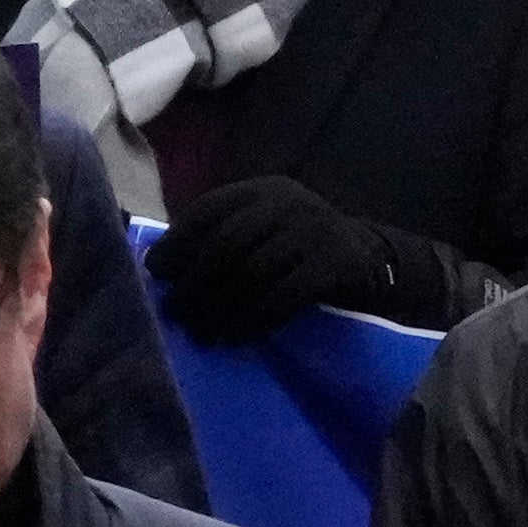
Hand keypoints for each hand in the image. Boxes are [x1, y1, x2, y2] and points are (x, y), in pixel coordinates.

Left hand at [153, 173, 445, 342]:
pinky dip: (253, 320)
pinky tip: (235, 337)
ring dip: (220, 308)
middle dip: (196, 281)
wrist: (371, 261)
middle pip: (227, 241)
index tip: (156, 272)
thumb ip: (223, 238)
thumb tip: (161, 268)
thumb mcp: (265, 230)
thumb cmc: (299, 251)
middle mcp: (289, 202)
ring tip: (202, 333)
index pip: (210, 209)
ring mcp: (315, 230)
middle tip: (177, 313)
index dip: (178, 240)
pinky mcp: (334, 264)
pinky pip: (282, 297)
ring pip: (252, 272)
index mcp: (264, 190)